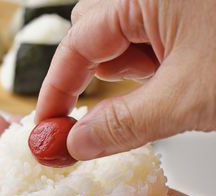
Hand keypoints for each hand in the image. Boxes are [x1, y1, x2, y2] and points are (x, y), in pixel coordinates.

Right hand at [36, 0, 215, 160]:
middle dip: (93, 77)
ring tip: (161, 87)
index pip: (76, 45)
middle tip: (106, 110)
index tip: (47, 126)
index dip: (56, 90)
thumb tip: (78, 143)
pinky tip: (173, 75)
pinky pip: (144, 37)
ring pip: (118, 38)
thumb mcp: (188, 98)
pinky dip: (148, 65)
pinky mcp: (179, 14)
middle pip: (90, 36)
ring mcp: (164, 4)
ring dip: (127, 72)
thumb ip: (125, 123)